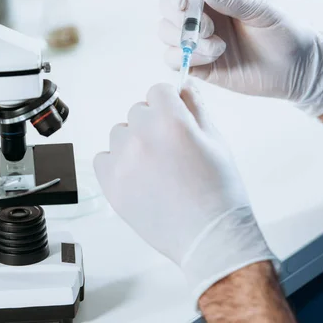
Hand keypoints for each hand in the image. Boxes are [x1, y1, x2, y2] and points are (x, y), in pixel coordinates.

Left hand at [94, 83, 275, 304]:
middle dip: (152, 123)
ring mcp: (122, 161)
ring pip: (119, 134)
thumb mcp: (217, 141)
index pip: (157, 90)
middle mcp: (142, 136)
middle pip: (137, 111)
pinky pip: (103, 158)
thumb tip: (183, 85)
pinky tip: (138, 177)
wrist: (209, 237)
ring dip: (133, 142)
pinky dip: (117, 163)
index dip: (169, 103)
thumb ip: (196, 107)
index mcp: (171, 121)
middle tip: (170, 150)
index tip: (174, 117)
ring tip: (155, 167)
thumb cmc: (219, 192)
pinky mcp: (110, 184)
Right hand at [158, 0, 322, 115]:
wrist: (294, 68)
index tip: (185, 3)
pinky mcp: (196, 62)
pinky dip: (187, 58)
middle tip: (207, 29)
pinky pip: (172, 58)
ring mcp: (196, 37)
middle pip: (166, 5)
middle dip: (179, 18)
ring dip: (186, 40)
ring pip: (165, 32)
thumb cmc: (283, 31)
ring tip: (218, 47)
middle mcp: (201, 10)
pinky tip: (213, 58)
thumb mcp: (262, 9)